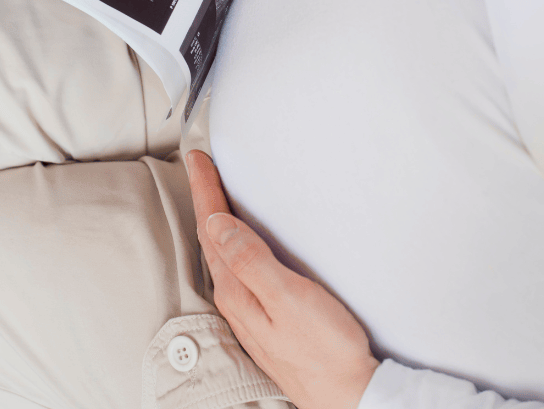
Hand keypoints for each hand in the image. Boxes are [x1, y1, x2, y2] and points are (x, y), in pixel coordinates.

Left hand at [186, 150, 379, 408]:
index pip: (213, 229)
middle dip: (205, 199)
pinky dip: (233, 245)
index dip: (205, 190)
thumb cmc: (326, 350)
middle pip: (212, 239)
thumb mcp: (289, 298)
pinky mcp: (266, 320)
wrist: (347, 395)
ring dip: (216, 222)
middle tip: (199, 166)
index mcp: (237, 291)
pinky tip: (239, 244)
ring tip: (212, 196)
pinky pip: (238, 270)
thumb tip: (218, 224)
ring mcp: (249, 313)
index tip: (196, 158)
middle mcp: (236, 302)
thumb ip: (251, 259)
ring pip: (222, 255)